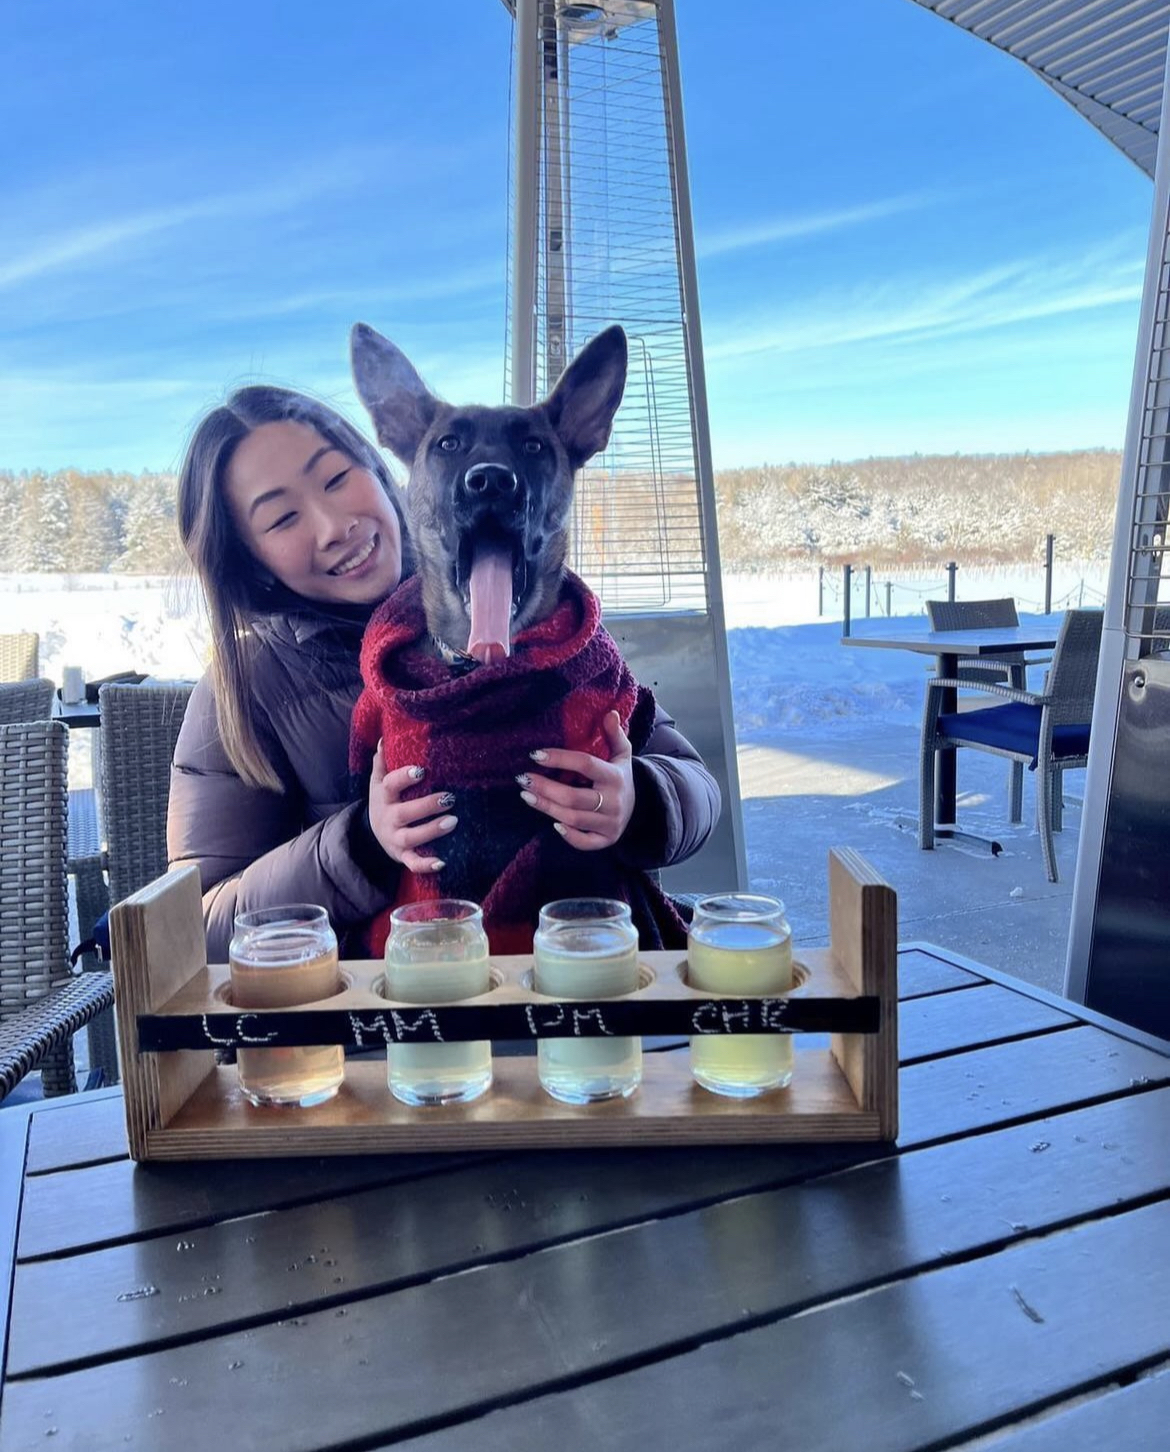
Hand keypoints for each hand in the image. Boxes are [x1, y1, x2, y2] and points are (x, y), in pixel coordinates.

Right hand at [368, 741, 456, 872]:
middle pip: (404, 813)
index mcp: (384, 797)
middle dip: (427, 806)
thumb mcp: (378, 782)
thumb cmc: (383, 801)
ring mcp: (395, 839)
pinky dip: (425, 865)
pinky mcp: (402, 856)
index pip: (390, 785)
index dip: (404, 778)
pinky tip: (442, 862)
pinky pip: (412, 863)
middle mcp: (388, 818)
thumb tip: (383, 738)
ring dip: (432, 830)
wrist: (371, 834)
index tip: (421, 771)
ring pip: (411, 838)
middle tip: (450, 798)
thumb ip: (382, 762)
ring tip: (453, 821)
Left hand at [517, 710, 634, 850]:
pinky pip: (585, 843)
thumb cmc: (620, 776)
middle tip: (522, 778)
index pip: (585, 764)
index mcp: (616, 777)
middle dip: (545, 788)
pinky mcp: (606, 840)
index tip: (535, 754)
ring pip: (573, 819)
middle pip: (574, 797)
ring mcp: (610, 824)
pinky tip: (551, 823)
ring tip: (526, 795)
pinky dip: (568, 835)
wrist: (640, 808)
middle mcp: (614, 802)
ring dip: (547, 807)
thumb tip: (610, 713)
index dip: (560, 758)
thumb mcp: (622, 754)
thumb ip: (615, 734)